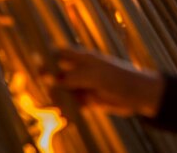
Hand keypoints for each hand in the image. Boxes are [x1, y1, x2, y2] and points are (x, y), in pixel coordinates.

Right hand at [46, 48, 163, 117]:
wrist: (138, 94)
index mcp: (83, 58)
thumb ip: (71, 76)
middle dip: (52, 87)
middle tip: (51, 100)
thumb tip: (50, 78)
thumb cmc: (117, 77)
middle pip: (58, 76)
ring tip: (61, 113)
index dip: (47, 60)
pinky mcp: (89, 100)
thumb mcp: (93, 75)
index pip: (60, 54)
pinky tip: (67, 123)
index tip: (38, 72)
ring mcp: (85, 85)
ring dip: (60, 103)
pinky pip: (73, 106)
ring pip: (64, 93)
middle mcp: (82, 70)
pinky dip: (69, 114)